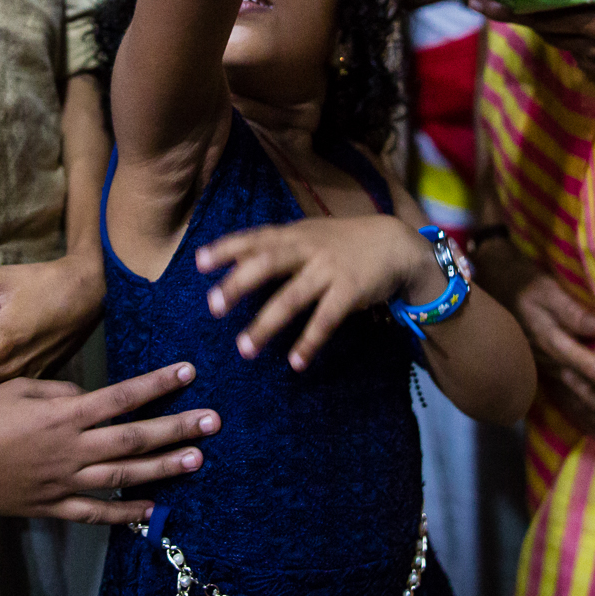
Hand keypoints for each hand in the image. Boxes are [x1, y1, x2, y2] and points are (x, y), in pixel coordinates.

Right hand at [0, 361, 219, 522]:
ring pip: (123, 475)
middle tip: (213, 421)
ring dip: (162, 468)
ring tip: (196, 460)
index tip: (188, 372)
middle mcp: (71, 448)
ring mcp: (63, 481)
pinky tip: (151, 511)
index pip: (122, 396)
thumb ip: (59, 392)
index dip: (157, 384)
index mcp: (64, 414)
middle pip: (134, 437)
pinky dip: (124, 513)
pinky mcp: (51, 506)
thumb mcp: (18, 389)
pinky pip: (95, 512)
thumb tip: (87, 397)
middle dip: (177, 427)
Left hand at [194, 215, 440, 369]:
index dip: (226, 248)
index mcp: (295, 234)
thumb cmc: (345, 241)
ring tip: (245, 349)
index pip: (255, 238)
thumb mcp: (311, 233)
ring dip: (267, 324)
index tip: (198, 262)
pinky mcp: (350, 291)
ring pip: (292, 297)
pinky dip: (310, 342)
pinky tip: (296, 362)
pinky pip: (326, 319)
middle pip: (267, 263)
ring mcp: (329, 270)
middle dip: (239, 284)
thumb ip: (278, 244)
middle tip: (213, 306)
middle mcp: (308, 249)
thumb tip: (237, 257)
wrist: (396, 244)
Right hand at [477, 240, 594, 440]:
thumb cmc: (523, 284)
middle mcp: (553, 364)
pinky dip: (585, 421)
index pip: (590, 370)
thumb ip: (570, 310)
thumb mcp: (545, 289)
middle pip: (588, 396)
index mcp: (555, 344)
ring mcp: (548, 372)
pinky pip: (568, 404)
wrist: (493, 286)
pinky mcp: (546, 373)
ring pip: (579, 405)